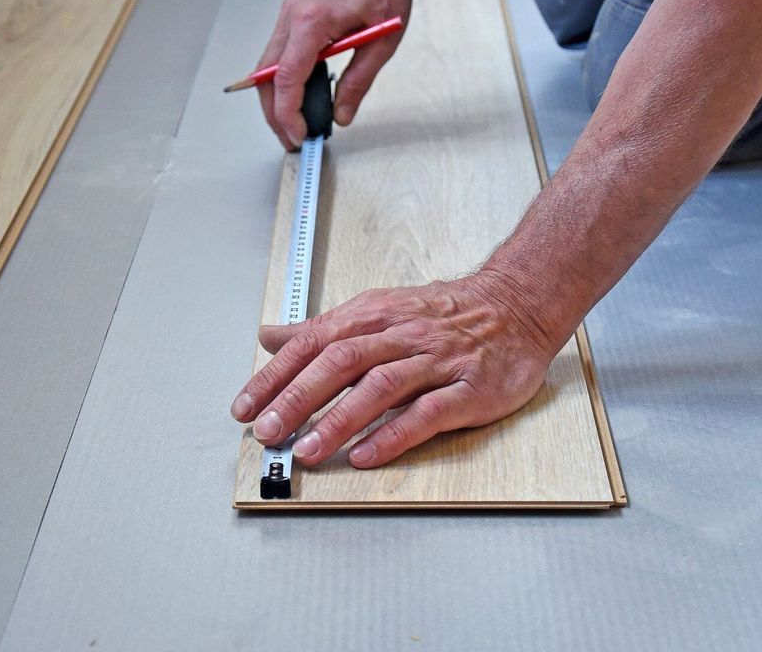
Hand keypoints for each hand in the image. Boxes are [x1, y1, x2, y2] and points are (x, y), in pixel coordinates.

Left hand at [229, 271, 560, 467]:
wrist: (516, 307)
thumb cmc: (442, 315)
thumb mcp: (377, 310)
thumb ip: (322, 329)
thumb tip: (270, 336)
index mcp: (372, 316)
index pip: (313, 343)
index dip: (275, 376)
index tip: (245, 406)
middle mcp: (400, 336)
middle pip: (340, 363)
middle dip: (297, 399)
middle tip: (267, 431)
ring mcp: (435, 362)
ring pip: (380, 388)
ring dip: (339, 421)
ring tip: (307, 450)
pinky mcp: (468, 390)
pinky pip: (428, 413)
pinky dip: (394, 435)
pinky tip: (366, 455)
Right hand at [257, 0, 411, 149]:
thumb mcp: (382, 42)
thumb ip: (359, 81)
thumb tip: (342, 115)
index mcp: (313, 23)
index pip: (287, 78)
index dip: (288, 112)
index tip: (299, 134)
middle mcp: (292, 18)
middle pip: (266, 78)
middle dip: (274, 114)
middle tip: (292, 139)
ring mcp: (287, 17)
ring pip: (266, 69)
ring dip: (274, 100)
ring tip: (292, 125)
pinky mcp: (291, 18)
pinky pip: (276, 56)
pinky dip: (280, 82)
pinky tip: (295, 98)